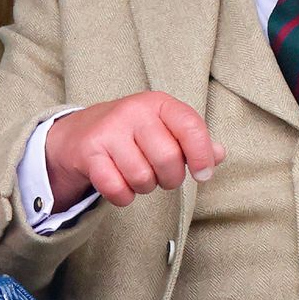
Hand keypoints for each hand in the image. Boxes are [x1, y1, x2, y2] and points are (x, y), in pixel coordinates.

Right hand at [45, 91, 224, 210]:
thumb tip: (219, 154)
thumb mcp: (164, 128)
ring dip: (144, 187)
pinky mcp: (89, 153)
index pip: (191, 126)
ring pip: (142, 177)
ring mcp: (108, 131)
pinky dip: (123, 197)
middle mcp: (132, 111)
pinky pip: (116, 189)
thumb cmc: (132, 134)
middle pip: (168, 158)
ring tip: (138, 176)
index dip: (202, 156)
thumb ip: (194, 141)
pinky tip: (120, 185)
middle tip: (162, 176)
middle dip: (171, 178)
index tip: (203, 174)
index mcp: (157, 103)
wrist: (79, 134)